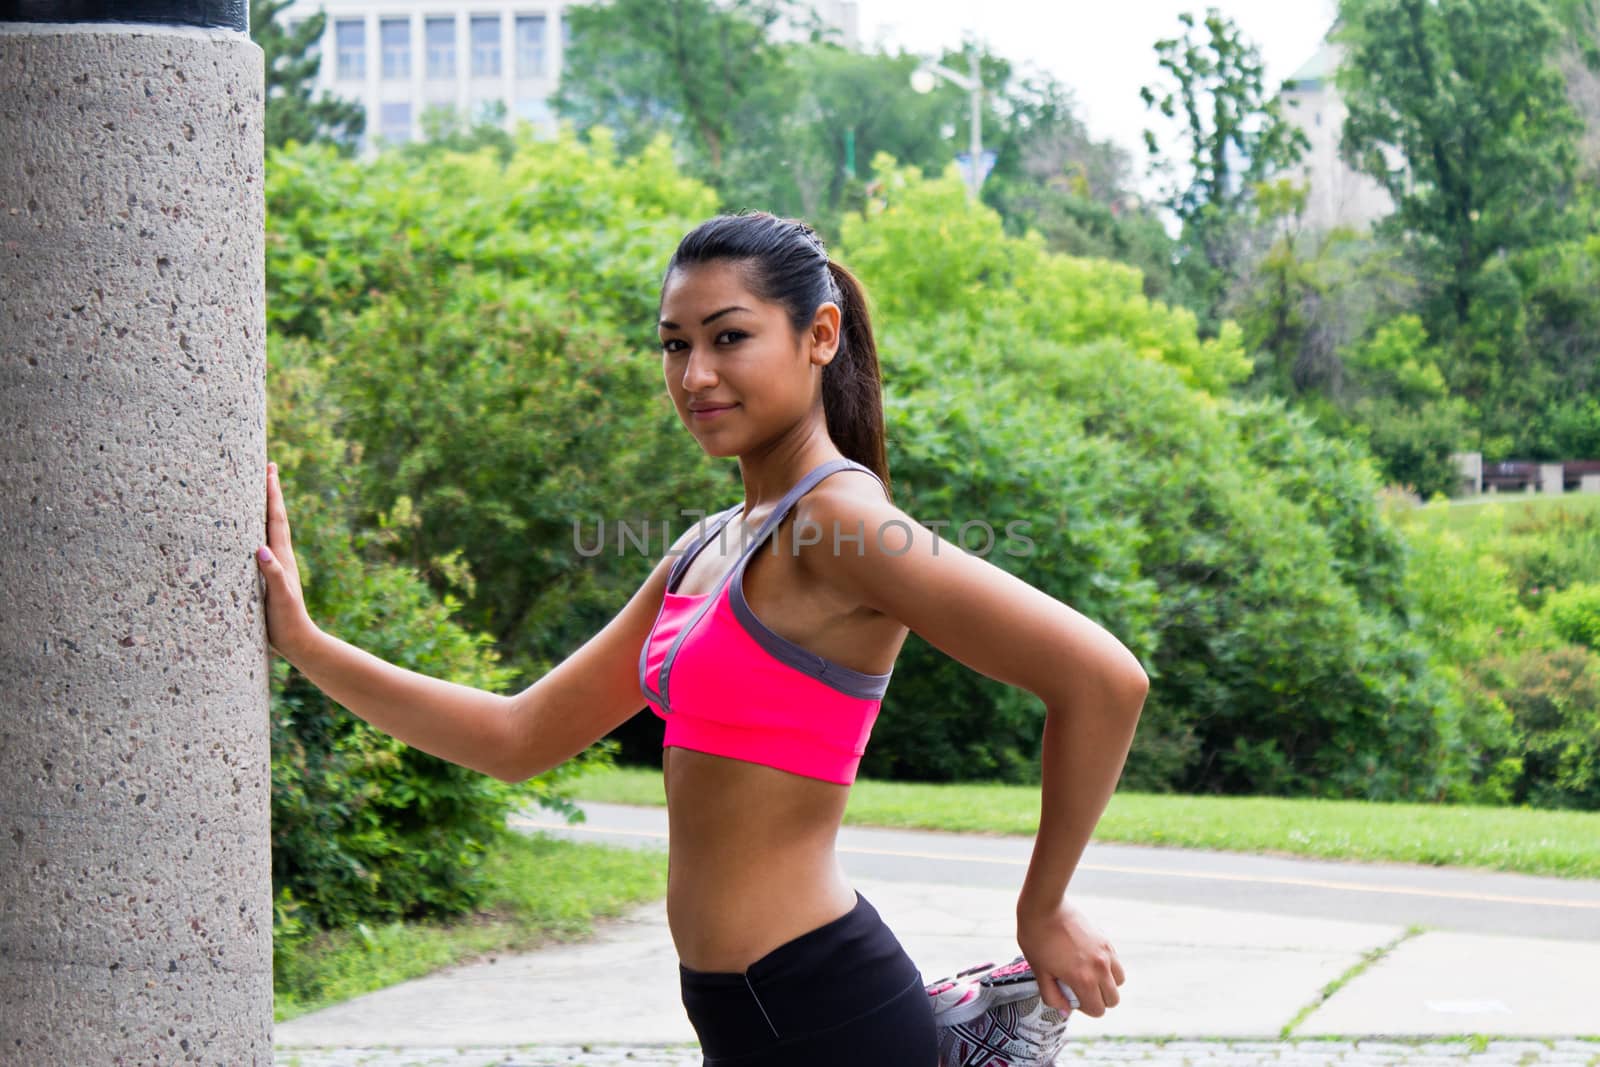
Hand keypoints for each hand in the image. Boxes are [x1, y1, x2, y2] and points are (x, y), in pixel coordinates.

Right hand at [255, 461, 318, 659]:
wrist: (298, 642)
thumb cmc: (287, 621)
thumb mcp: (280, 597)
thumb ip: (273, 574)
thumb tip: (261, 549)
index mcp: (281, 556)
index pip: (276, 518)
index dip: (272, 493)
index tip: (270, 468)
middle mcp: (279, 556)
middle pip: (274, 516)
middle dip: (270, 491)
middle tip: (268, 466)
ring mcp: (275, 565)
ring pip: (268, 528)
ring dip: (263, 507)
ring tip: (257, 489)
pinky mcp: (267, 576)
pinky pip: (259, 544)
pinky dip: (254, 530)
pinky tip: (247, 531)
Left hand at [1016, 895, 1124, 1017]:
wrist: (1044, 906)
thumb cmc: (1036, 938)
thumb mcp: (1039, 972)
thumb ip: (1053, 996)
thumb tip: (1066, 1010)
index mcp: (1083, 980)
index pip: (1098, 1010)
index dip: (1084, 1008)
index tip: (1072, 996)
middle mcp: (1100, 968)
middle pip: (1112, 999)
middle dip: (1098, 999)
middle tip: (1080, 988)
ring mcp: (1105, 953)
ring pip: (1119, 981)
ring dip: (1107, 984)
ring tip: (1088, 974)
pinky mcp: (1106, 939)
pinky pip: (1116, 962)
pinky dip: (1108, 967)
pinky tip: (1089, 959)